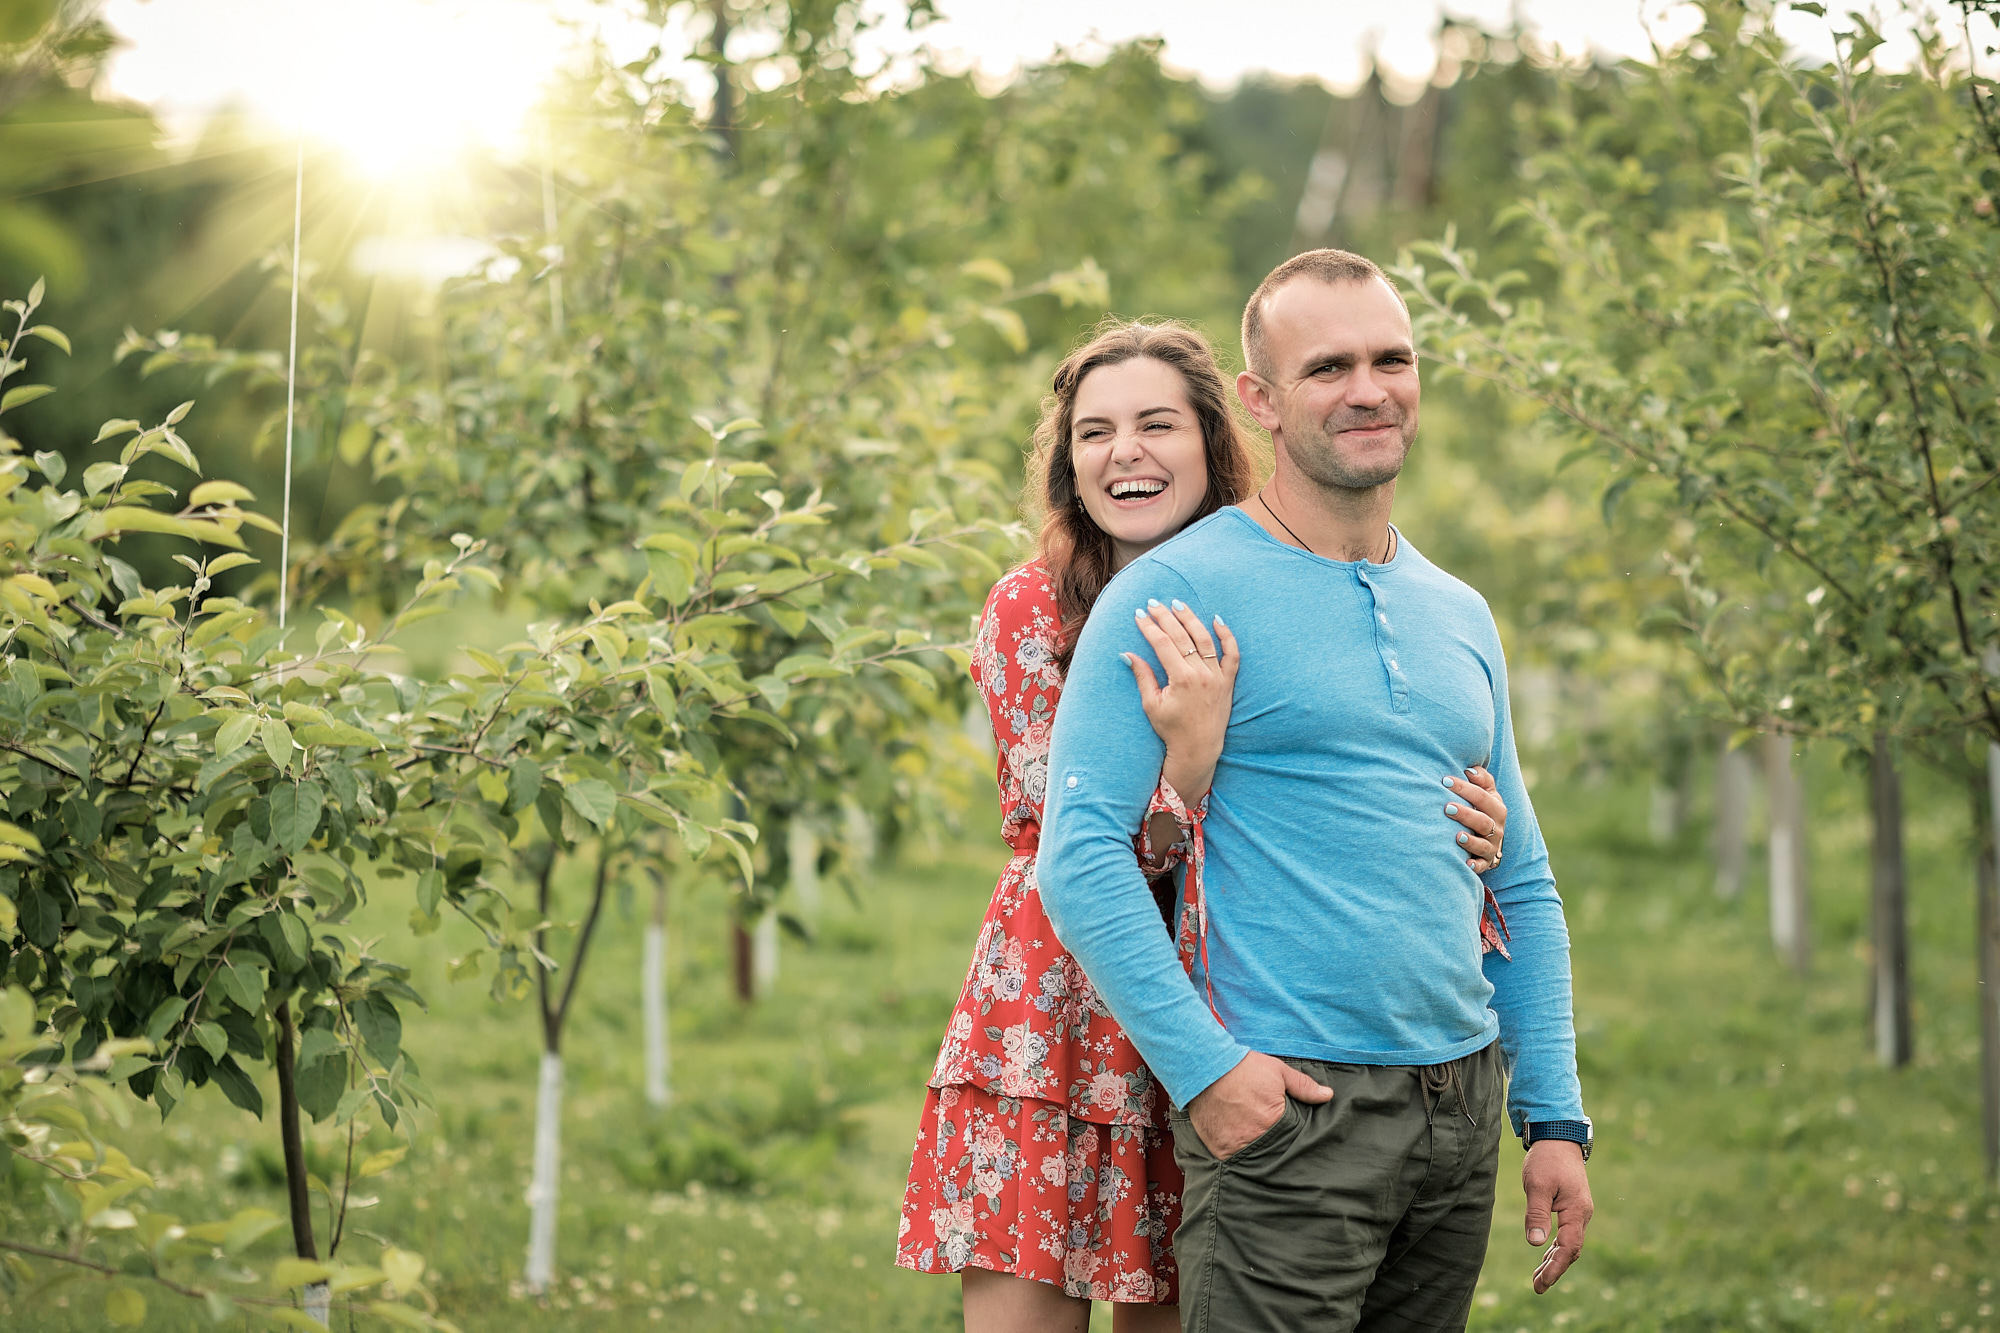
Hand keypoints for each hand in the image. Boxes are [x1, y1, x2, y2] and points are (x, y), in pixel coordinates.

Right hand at [1124, 600, 1239, 803]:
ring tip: (1178, 604)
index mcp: (1181, 679)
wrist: (1198, 748)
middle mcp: (1201, 674)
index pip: (1162, 644)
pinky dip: (1226, 635)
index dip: (1149, 627)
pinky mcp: (1228, 681)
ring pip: (1205, 639)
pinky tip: (1216, 619)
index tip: (1139, 615)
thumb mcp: (1151, 704)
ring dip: (1191, 619)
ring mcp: (1217, 676)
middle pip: (1182, 636)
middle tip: (1153, 603)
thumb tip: (1127, 654)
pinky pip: (1232, 654)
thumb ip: (1143, 677)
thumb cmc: (1172, 729)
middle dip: (1165, 617)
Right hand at [1186, 1051, 1330, 1158]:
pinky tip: (1236, 1138)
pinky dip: (1235, 1152)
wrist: (1205, 1067)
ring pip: (1252, 1158)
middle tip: (1268, 1136)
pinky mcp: (1218, 1149)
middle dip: (1273, 1146)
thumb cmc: (1243, 1068)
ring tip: (1252, 1138)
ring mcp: (1235, 1147)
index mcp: (1274, 1122)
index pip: (1292, 1140)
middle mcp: (1255, 1139)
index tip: (1287, 1132)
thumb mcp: (1278, 1072)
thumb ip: (1304, 1087)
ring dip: (1254, 1151)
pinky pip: (1231, 1158)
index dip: (1290, 1136)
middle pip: (1272, 1152)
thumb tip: (1328, 1095)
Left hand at [1444, 766, 1506, 872]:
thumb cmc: (1480, 809)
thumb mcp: (1485, 793)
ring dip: (1471, 841)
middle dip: (1466, 814)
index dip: (1465, 788)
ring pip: (1484, 844)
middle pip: (1484, 820)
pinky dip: (1475, 865)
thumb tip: (1470, 769)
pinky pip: (1482, 866)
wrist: (1488, 839)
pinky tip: (1466, 864)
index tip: (1445, 780)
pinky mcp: (1486, 862)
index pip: (1483, 796)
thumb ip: (1481, 779)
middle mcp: (1497, 827)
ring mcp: (1492, 846)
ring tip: (1457, 836)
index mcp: (1496, 807)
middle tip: (1447, 807)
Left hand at [1523, 1141, 1592, 1293]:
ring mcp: (1578, 1211)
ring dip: (1554, 1261)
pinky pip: (1567, 1234)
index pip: (1568, 1248)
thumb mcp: (1537, 1184)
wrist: (1559, 1137)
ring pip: (1569, 1244)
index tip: (1541, 1283)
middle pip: (1571, 1250)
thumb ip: (1536, 1214)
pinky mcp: (1572, 1207)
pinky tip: (1545, 1255)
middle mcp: (1582, 1214)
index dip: (1555, 1268)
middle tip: (1537, 1287)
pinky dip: (1556, 1247)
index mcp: (1576, 1211)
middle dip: (1554, 1270)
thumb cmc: (1547, 1159)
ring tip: (1537, 1279)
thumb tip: (1536, 1244)